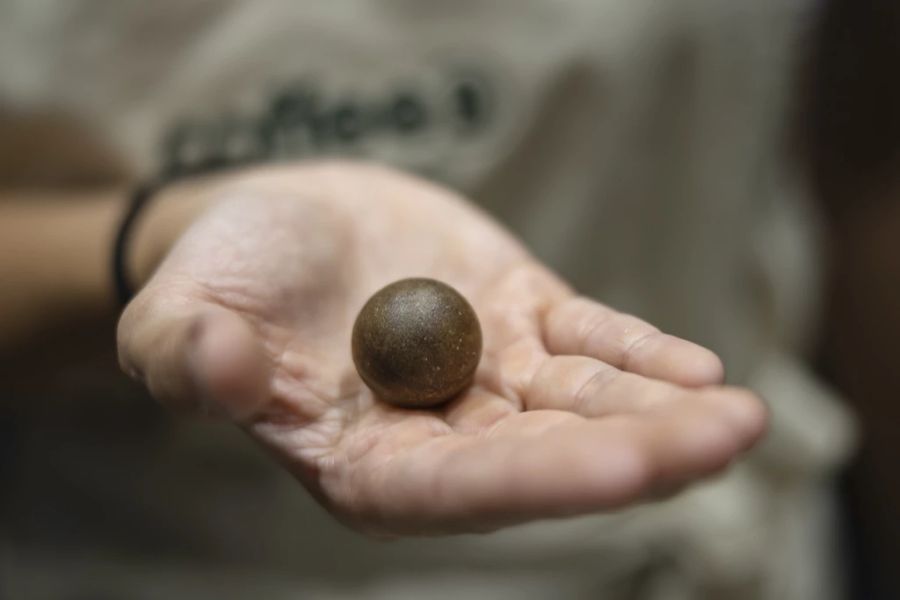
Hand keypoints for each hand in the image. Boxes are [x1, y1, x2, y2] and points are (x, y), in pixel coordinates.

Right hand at [118, 161, 766, 535]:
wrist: (279, 222)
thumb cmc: (222, 276)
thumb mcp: (177, 313)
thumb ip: (184, 354)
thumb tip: (220, 371)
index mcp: (363, 462)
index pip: (454, 491)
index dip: (540, 484)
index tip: (631, 471)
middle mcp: (437, 434)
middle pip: (541, 457)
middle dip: (631, 454)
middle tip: (725, 440)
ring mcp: (486, 375)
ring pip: (579, 405)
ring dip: (658, 410)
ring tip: (739, 417)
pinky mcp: (516, 315)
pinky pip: (585, 340)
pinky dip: (637, 354)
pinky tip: (697, 371)